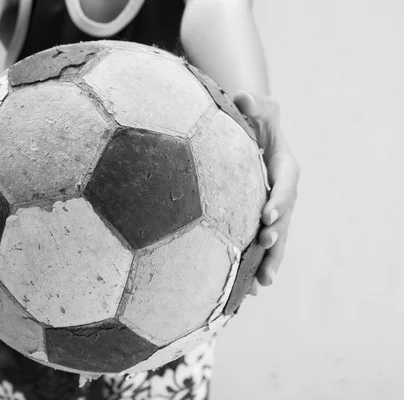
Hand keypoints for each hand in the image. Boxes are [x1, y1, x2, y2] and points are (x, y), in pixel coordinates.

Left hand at [233, 92, 299, 294]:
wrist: (253, 134)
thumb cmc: (254, 118)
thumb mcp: (258, 107)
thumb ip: (253, 103)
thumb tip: (240, 96)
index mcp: (285, 166)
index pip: (285, 184)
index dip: (279, 201)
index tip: (267, 217)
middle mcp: (283, 191)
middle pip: (285, 217)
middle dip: (278, 235)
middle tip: (266, 247)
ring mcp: (275, 208)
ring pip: (277, 237)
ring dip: (271, 259)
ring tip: (262, 284)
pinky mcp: (262, 220)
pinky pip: (262, 244)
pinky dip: (256, 265)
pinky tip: (247, 289)